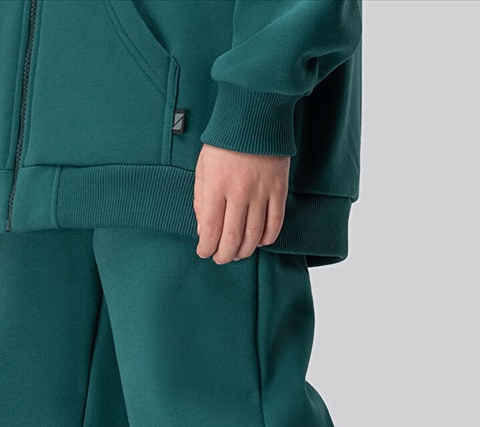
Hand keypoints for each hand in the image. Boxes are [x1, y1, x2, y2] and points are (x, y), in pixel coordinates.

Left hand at [193, 144, 289, 263]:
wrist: (254, 115)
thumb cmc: (225, 142)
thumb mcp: (203, 167)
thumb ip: (200, 199)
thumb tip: (203, 229)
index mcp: (216, 186)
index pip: (210, 229)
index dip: (206, 248)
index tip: (204, 252)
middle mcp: (239, 192)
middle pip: (232, 238)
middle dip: (224, 255)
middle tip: (221, 258)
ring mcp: (261, 191)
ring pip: (254, 235)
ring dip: (244, 250)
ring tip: (238, 253)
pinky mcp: (279, 189)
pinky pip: (275, 222)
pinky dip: (267, 238)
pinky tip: (259, 241)